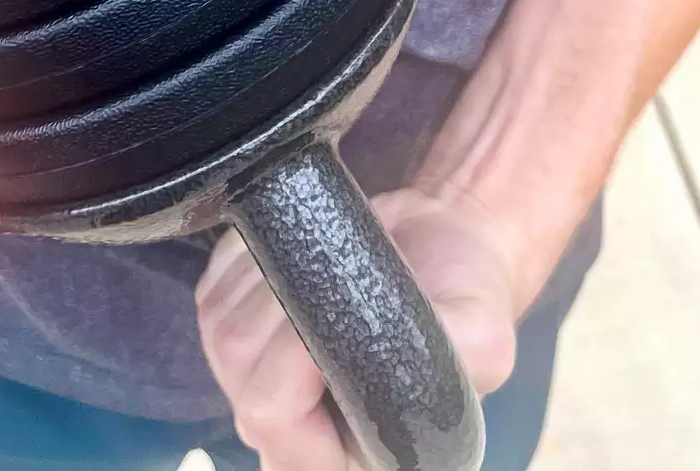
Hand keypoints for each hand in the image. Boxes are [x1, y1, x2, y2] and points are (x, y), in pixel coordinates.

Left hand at [196, 188, 518, 470]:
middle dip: (287, 313)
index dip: (295, 365)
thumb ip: (462, 349)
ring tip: (329, 264)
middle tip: (338, 276)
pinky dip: (250, 260)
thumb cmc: (463, 299)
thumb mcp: (484, 332)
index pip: (277, 423)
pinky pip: (215, 294)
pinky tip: (299, 253)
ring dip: (271, 282)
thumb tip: (434, 344)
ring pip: (223, 332)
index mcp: (350, 450)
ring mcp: (248, 380)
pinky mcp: (228, 325)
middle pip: (243, 374)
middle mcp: (290, 429)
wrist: (439, 249)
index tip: (337, 311)